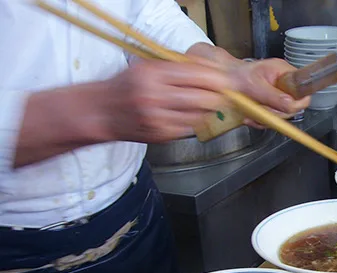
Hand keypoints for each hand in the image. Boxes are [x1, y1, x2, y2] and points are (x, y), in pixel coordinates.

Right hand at [100, 59, 231, 142]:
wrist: (102, 112)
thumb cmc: (127, 86)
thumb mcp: (148, 66)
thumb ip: (178, 65)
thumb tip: (211, 66)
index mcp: (151, 74)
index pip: (196, 75)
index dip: (217, 78)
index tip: (227, 79)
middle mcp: (154, 96)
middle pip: (204, 98)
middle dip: (219, 96)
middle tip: (223, 93)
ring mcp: (158, 118)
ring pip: (200, 115)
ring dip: (208, 109)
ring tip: (205, 102)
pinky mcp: (161, 135)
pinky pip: (190, 128)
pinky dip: (194, 120)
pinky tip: (187, 114)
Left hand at [228, 58, 310, 122]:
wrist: (226, 81)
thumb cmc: (238, 76)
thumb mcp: (255, 85)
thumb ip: (273, 95)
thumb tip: (291, 104)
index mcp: (285, 73)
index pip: (303, 90)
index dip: (297, 102)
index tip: (286, 108)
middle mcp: (285, 85)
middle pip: (293, 107)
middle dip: (276, 113)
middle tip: (261, 110)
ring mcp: (279, 96)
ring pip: (282, 115)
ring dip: (266, 119)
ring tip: (252, 113)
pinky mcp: (272, 106)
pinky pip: (273, 119)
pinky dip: (261, 121)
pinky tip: (251, 116)